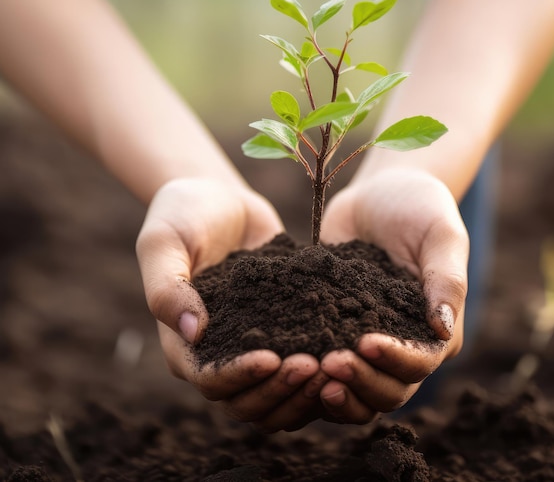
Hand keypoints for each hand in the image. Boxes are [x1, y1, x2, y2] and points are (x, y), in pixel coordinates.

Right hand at [136, 177, 320, 431]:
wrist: (215, 197)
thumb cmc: (180, 216)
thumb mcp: (163, 243)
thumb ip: (168, 287)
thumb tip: (194, 332)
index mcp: (184, 344)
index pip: (210, 381)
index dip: (240, 377)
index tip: (272, 358)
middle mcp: (219, 353)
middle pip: (248, 399)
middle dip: (281, 390)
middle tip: (315, 365)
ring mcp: (252, 343)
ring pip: (278, 392)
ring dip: (304, 389)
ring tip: (335, 364)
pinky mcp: (281, 326)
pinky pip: (300, 358)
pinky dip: (321, 367)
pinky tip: (347, 346)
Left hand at [319, 168, 468, 422]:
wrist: (380, 192)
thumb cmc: (420, 207)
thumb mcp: (440, 235)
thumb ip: (446, 280)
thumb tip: (443, 329)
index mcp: (436, 331)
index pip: (419, 363)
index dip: (394, 361)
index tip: (364, 344)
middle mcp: (403, 344)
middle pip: (387, 390)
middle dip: (360, 382)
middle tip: (328, 364)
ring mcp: (366, 340)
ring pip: (356, 390)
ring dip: (336, 391)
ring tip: (307, 374)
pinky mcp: (334, 329)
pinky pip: (324, 364)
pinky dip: (310, 373)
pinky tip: (287, 359)